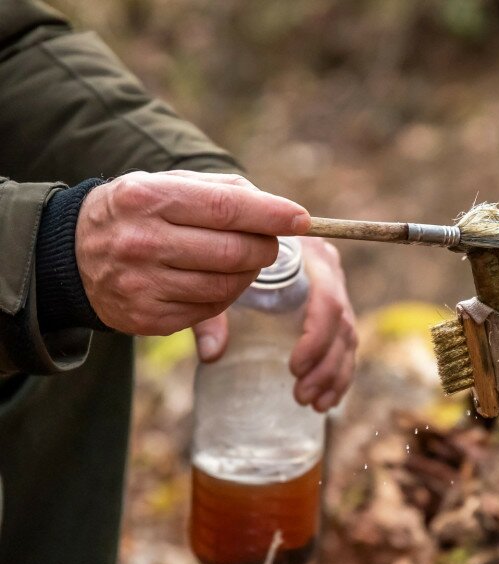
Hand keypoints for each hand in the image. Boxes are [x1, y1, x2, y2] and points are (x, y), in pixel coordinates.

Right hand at [76, 170, 308, 334]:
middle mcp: (141, 242)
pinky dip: (225, 296)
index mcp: (148, 198)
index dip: (272, 215)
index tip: (301, 219)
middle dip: (264, 247)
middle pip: (233, 251)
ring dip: (248, 273)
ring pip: (227, 285)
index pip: (226, 208)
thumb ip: (223, 191)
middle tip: (268, 242)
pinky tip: (216, 280)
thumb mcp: (166, 184)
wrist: (70, 254)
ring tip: (242, 260)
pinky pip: (208, 310)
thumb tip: (281, 213)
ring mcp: (142, 284)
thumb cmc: (138, 212)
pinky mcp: (147, 318)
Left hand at [194, 238, 356, 411]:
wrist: (236, 242)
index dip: (317, 337)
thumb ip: (212, 314)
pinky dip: (339, 377)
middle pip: (342, 324)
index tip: (294, 367)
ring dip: (333, 375)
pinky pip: (346, 347)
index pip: (328, 300)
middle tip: (300, 394)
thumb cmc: (228, 261)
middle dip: (325, 364)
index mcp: (310, 257)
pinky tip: (324, 402)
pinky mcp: (332, 314)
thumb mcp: (217, 282)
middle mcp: (330, 273)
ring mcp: (335, 294)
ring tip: (309, 402)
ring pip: (348, 338)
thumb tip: (211, 354)